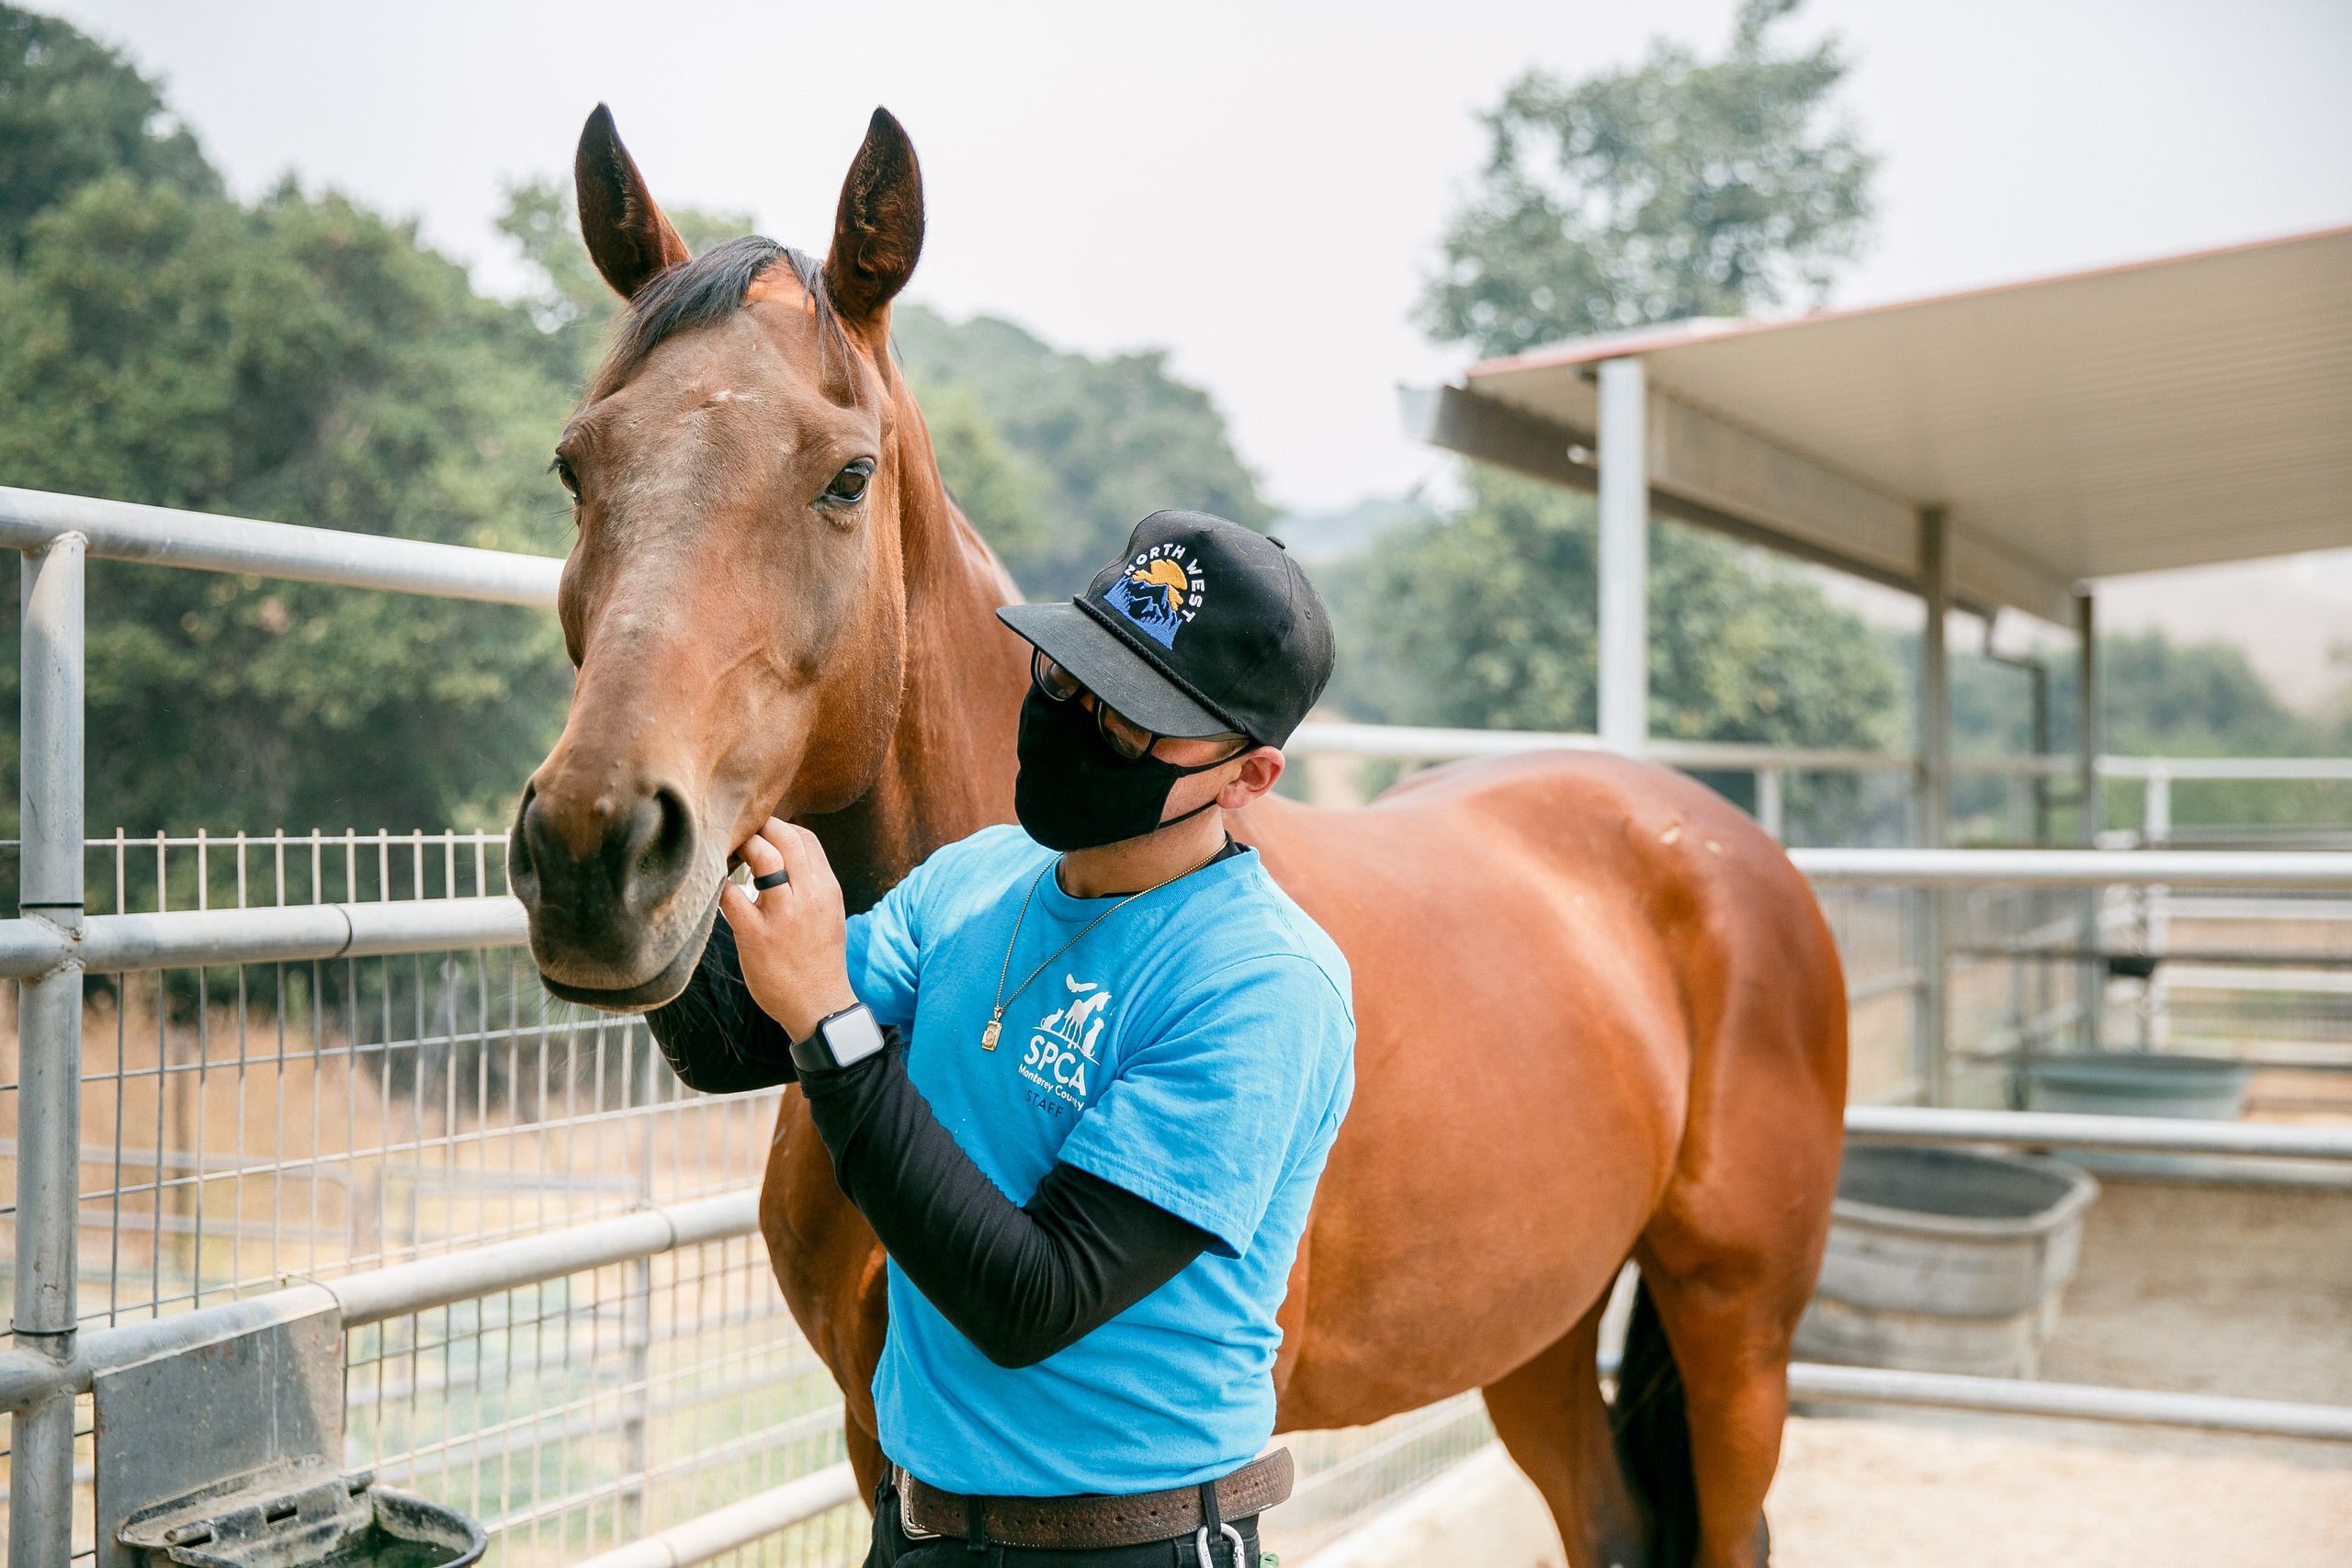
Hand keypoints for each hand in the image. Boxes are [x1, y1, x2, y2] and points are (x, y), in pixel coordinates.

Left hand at [721, 819, 858, 1042]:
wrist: (819, 1004)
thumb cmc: (818, 958)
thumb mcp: (828, 914)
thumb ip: (810, 884)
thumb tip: (783, 856)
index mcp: (827, 889)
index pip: (806, 838)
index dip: (780, 828)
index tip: (762, 834)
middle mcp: (809, 897)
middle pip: (786, 838)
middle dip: (758, 828)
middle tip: (738, 834)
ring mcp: (784, 915)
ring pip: (763, 857)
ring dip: (742, 848)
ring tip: (727, 854)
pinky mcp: (757, 936)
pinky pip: (731, 896)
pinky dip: (720, 887)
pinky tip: (716, 890)